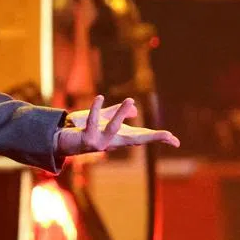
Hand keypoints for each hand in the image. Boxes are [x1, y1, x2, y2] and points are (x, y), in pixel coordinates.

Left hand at [54, 95, 179, 156]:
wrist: (63, 141)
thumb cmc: (86, 131)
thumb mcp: (104, 120)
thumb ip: (118, 114)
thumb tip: (135, 110)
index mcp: (120, 138)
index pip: (143, 137)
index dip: (159, 138)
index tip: (176, 141)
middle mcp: (112, 143)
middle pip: (136, 140)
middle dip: (152, 137)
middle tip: (169, 136)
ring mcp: (100, 143)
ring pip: (113, 128)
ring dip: (121, 114)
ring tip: (130, 100)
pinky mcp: (86, 139)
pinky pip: (92, 121)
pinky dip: (95, 108)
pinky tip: (100, 97)